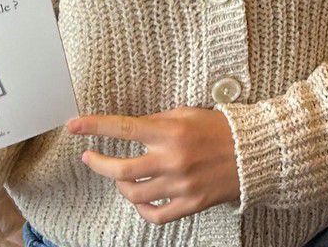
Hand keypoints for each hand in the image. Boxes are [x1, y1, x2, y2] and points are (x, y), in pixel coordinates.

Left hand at [69, 108, 238, 224]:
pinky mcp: (190, 203)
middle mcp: (172, 159)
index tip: (74, 125)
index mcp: (171, 131)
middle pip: (120, 169)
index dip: (94, 127)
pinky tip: (139, 199)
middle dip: (98, 164)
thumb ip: (158, 121)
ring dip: (120, 185)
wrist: (253, 153)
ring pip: (134, 193)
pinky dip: (141, 208)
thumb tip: (131, 130)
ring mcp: (180, 185)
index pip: (123, 128)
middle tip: (91, 158)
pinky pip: (155, 215)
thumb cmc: (220, 128)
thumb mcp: (188, 113)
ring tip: (120, 177)